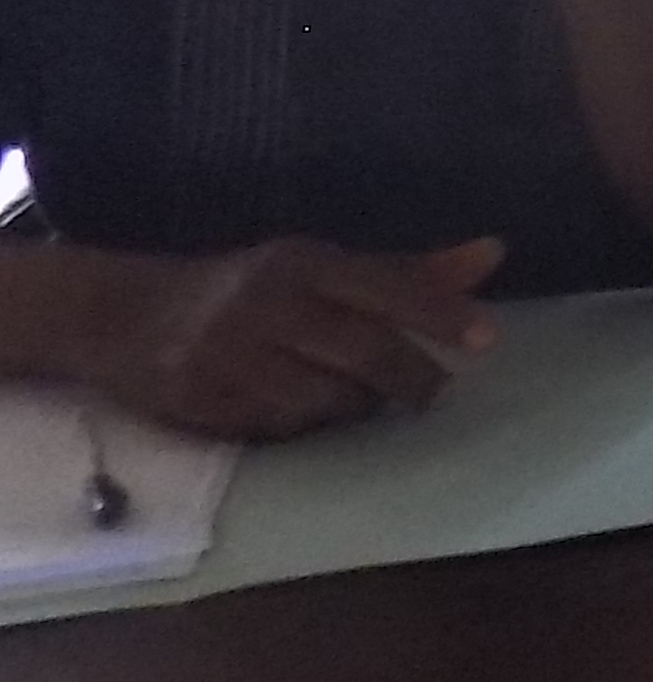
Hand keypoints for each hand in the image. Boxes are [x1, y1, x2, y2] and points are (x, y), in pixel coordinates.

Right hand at [68, 235, 503, 437]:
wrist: (127, 316)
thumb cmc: (249, 289)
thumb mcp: (322, 268)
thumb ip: (407, 272)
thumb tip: (495, 254)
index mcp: (302, 263)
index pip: (384, 286)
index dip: (438, 312)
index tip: (487, 337)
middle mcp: (266, 305)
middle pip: (362, 352)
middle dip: (412, 378)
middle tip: (433, 392)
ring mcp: (230, 356)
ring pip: (325, 399)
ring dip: (357, 405)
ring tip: (361, 394)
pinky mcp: (204, 401)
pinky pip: (280, 427)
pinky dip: (306, 423)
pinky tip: (304, 406)